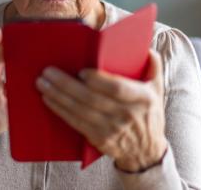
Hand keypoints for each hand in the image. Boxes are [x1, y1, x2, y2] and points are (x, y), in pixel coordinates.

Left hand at [36, 49, 166, 171]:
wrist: (146, 152)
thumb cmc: (149, 114)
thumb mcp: (157, 89)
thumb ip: (154, 66)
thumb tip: (146, 48)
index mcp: (142, 98)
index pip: (117, 88)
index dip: (98, 80)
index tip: (81, 71)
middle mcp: (127, 115)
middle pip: (92, 98)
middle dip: (67, 84)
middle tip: (48, 72)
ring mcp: (112, 129)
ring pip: (80, 111)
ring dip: (58, 96)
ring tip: (42, 83)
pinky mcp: (99, 139)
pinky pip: (76, 123)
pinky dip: (60, 110)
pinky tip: (48, 99)